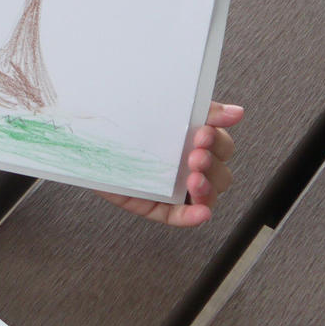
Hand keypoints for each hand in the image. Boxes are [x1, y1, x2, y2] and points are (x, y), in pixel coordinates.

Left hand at [99, 102, 241, 227]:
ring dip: (206, 188)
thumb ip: (201, 110)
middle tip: (194, 155)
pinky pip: (180, 217)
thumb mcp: (164, 108)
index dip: (218, 142)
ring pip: (207, 197)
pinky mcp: (158, 207)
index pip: (222, 146)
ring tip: (192, 178)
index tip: (203, 132)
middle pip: (221, 174)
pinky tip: (201, 212)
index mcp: (195, 143)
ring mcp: (176, 189)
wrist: (88, 136)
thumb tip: (236, 112)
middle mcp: (190, 167)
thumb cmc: (129, 121)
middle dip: (211, 164)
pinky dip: (193, 216)